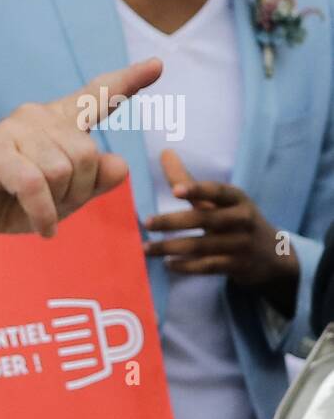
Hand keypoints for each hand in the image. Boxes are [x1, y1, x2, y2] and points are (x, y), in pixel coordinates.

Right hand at [0, 58, 163, 241]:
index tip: (157, 65)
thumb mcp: (65, 197)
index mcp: (57, 122)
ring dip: (57, 204)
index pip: (97, 97)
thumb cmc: (12, 202)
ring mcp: (14, 130)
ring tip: (38, 213)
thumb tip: (119, 164)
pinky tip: (42, 229)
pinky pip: (35, 184)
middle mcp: (37, 116)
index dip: (127, 83)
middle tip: (54, 207)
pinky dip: (42, 213)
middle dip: (78, 192)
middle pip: (87, 155)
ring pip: (63, 170)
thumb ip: (97, 181)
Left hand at [144, 150, 298, 315]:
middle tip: (147, 222)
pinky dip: (186, 266)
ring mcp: (241, 244)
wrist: (273, 255)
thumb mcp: (220, 200)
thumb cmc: (235, 219)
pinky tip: (168, 263)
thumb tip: (164, 153)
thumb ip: (188, 180)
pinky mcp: (237, 266)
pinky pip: (207, 266)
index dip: (198, 189)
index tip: (175, 190)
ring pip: (201, 246)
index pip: (218, 191)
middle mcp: (241, 220)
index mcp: (237, 199)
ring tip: (145, 248)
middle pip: (204, 219)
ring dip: (171, 247)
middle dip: (173, 222)